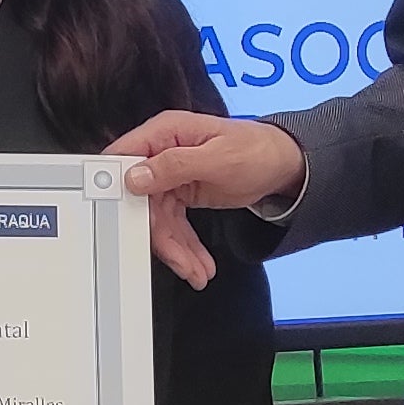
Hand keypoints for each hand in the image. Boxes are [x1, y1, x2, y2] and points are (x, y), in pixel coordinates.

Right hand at [108, 110, 305, 290]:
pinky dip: (185, 246)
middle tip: (180, 262)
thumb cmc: (257, 149)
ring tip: (195, 271)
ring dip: (177, 249)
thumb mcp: (218, 158)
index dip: (119, 190)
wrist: (284, 164)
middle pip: (143, 200)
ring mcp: (171, 175)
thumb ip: (174, 165)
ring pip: (159, 219)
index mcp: (165, 133)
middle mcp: (162, 153)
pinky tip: (197, 262)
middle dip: (162, 236)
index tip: (122, 222)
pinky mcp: (181, 193)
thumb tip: (135, 176)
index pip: (126, 160)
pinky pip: (174, 224)